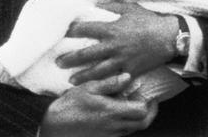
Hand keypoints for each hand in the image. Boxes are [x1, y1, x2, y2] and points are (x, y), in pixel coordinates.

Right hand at [40, 72, 157, 136]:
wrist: (57, 125)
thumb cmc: (70, 105)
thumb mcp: (89, 88)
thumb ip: (110, 83)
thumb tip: (127, 77)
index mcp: (112, 111)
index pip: (141, 110)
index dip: (148, 102)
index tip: (147, 93)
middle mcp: (115, 125)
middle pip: (143, 123)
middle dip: (150, 113)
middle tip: (149, 102)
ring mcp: (111, 134)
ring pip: (134, 128)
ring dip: (138, 117)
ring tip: (132, 104)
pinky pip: (123, 132)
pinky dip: (127, 123)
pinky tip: (119, 113)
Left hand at [58, 2, 177, 84]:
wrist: (170, 37)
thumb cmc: (149, 20)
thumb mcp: (129, 8)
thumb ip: (111, 5)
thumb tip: (97, 1)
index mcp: (111, 29)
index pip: (86, 29)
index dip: (72, 31)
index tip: (63, 33)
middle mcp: (113, 46)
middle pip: (87, 55)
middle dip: (71, 59)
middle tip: (59, 63)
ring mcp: (122, 60)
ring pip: (98, 71)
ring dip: (84, 76)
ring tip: (71, 81)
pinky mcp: (131, 70)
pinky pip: (115, 80)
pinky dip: (105, 85)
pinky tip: (95, 88)